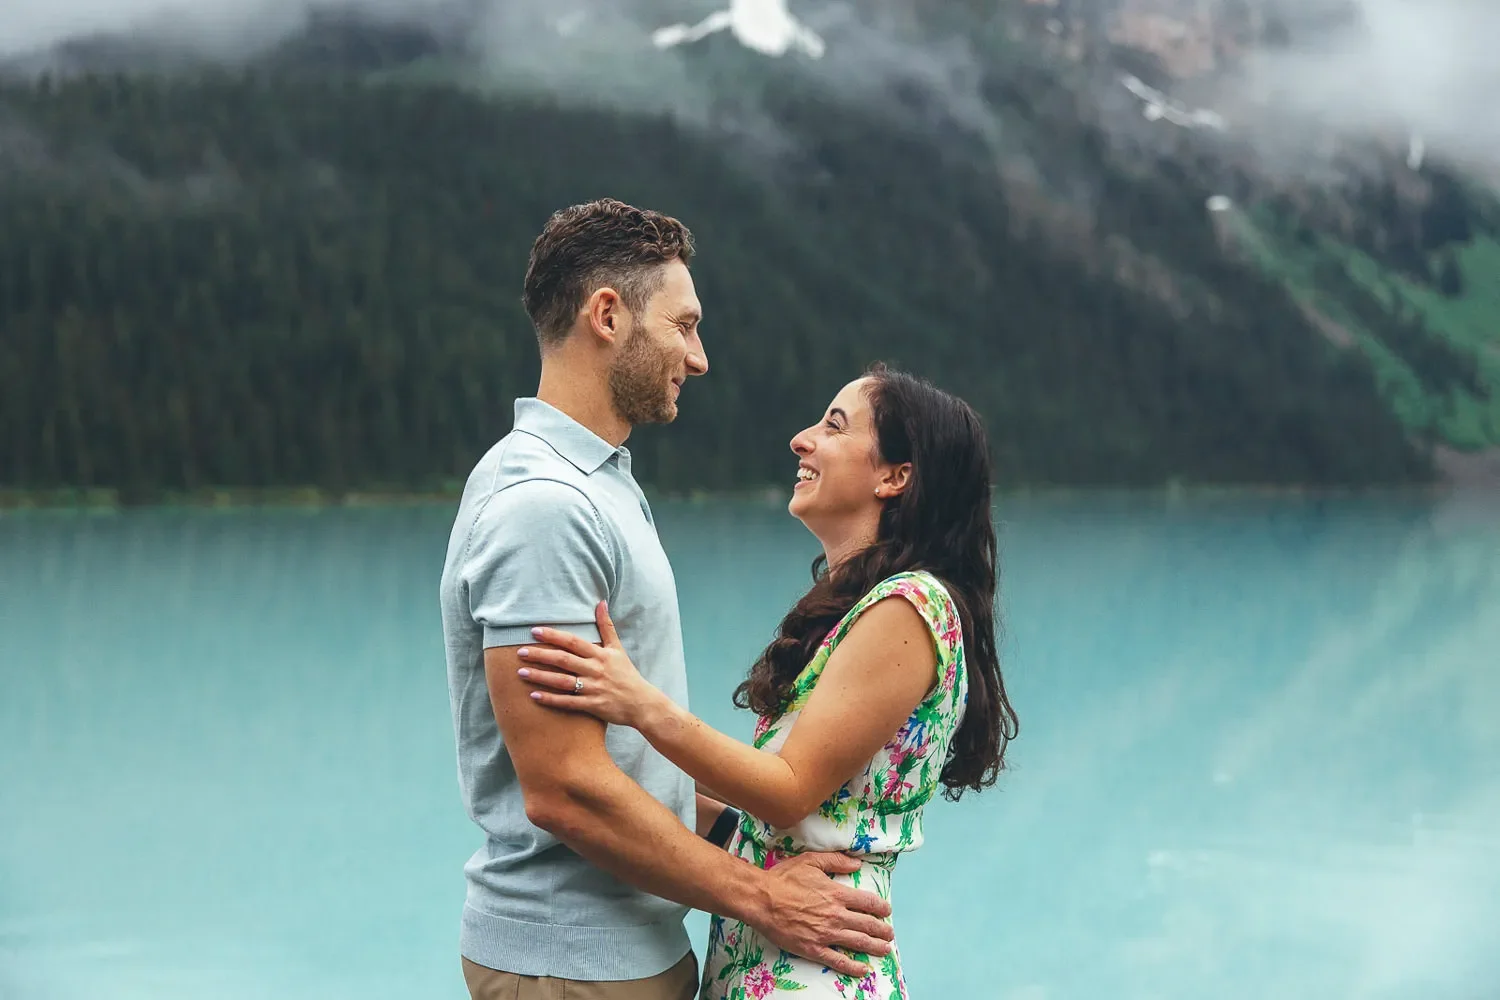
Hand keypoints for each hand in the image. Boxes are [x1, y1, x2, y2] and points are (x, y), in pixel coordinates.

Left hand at [518, 602, 662, 728]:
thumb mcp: (618, 648)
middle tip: (521, 651)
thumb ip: (607, 626)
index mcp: (600, 654)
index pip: (573, 642)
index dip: (553, 636)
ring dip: (541, 676)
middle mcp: (595, 670)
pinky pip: (568, 702)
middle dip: (541, 655)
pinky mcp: (592, 705)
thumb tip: (600, 602)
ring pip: (562, 681)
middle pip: (564, 660)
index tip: (534, 631)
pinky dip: (551, 699)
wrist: (642, 703)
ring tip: (521, 672)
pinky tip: (533, 696)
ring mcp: (593, 688)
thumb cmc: (627, 674)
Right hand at [754, 852, 894, 978]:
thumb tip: (857, 863)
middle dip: (882, 930)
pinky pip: (838, 960)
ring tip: (885, 950)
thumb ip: (836, 861)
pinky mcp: (813, 949)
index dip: (880, 907)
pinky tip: (863, 969)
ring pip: (858, 943)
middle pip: (867, 925)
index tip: (886, 911)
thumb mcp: (810, 861)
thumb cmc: (783, 879)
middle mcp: (836, 915)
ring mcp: (826, 934)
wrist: (761, 899)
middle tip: (889, 934)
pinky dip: (853, 966)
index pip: (867, 902)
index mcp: (836, 894)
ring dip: (875, 947)